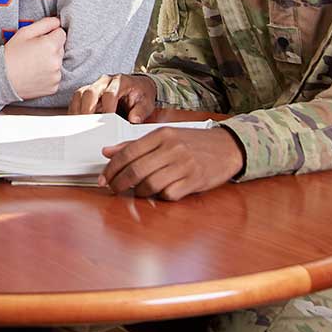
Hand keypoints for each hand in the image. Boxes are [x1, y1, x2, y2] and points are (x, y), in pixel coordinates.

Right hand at [2, 16, 65, 99]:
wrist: (1, 79)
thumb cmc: (11, 54)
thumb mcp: (24, 33)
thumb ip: (44, 23)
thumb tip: (58, 22)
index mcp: (50, 45)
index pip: (61, 33)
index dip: (50, 35)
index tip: (39, 40)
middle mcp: (56, 62)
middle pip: (61, 48)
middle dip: (51, 48)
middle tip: (34, 52)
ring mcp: (55, 76)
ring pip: (58, 63)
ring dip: (50, 62)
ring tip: (33, 64)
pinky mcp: (53, 88)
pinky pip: (55, 76)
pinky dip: (48, 75)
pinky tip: (35, 74)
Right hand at [68, 73, 157, 121]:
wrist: (139, 87)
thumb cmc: (141, 95)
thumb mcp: (147, 103)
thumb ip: (141, 111)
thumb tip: (133, 120)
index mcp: (121, 81)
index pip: (110, 93)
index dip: (108, 108)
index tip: (108, 122)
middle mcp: (105, 81)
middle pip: (91, 92)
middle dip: (87, 110)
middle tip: (88, 126)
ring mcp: (95, 85)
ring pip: (80, 94)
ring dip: (78, 111)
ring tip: (79, 126)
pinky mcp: (88, 92)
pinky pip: (77, 99)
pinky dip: (75, 111)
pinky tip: (77, 123)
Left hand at [99, 124, 244, 199]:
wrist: (228, 147)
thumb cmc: (194, 143)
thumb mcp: (165, 137)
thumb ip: (135, 144)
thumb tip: (107, 151)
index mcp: (162, 134)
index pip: (128, 152)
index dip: (112, 168)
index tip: (104, 178)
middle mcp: (172, 148)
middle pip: (136, 170)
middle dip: (119, 183)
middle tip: (113, 189)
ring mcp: (184, 164)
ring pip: (150, 184)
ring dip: (138, 192)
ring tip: (136, 192)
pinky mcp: (194, 180)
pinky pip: (169, 194)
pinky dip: (160, 197)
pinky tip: (159, 193)